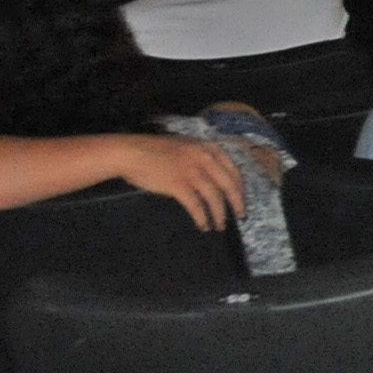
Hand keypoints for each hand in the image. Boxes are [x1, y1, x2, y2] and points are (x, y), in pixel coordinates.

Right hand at [115, 136, 245, 230]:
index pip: (234, 170)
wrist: (131, 152)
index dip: (240, 188)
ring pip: (215, 197)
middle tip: (241, 216)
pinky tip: (203, 225)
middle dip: (237, 203)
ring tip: (219, 226)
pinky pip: (196, 205)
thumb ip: (201, 157)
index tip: (241, 199)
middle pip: (229, 185)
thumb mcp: (186, 147)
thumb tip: (213, 176)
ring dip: (220, 214)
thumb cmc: (155, 150)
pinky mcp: (179, 184)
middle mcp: (205, 158)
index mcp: (208, 148)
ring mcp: (192, 171)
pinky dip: (202, 217)